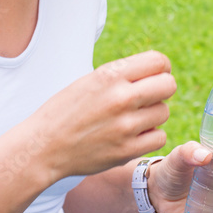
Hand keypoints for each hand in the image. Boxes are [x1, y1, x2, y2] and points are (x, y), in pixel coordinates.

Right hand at [26, 50, 176, 180]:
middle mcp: (120, 97)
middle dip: (162, 89)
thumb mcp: (92, 80)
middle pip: (169, 85)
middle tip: (148, 97)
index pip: (159, 61)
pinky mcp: (127, 150)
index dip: (162, 68)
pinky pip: (159, 137)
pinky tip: (133, 134)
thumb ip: (124, 74)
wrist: (43, 146)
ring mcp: (125, 126)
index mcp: (110, 75)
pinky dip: (150, 136)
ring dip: (153, 114)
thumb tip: (160, 70)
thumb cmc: (67, 110)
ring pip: (164, 112)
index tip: (154, 76)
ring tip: (133, 117)